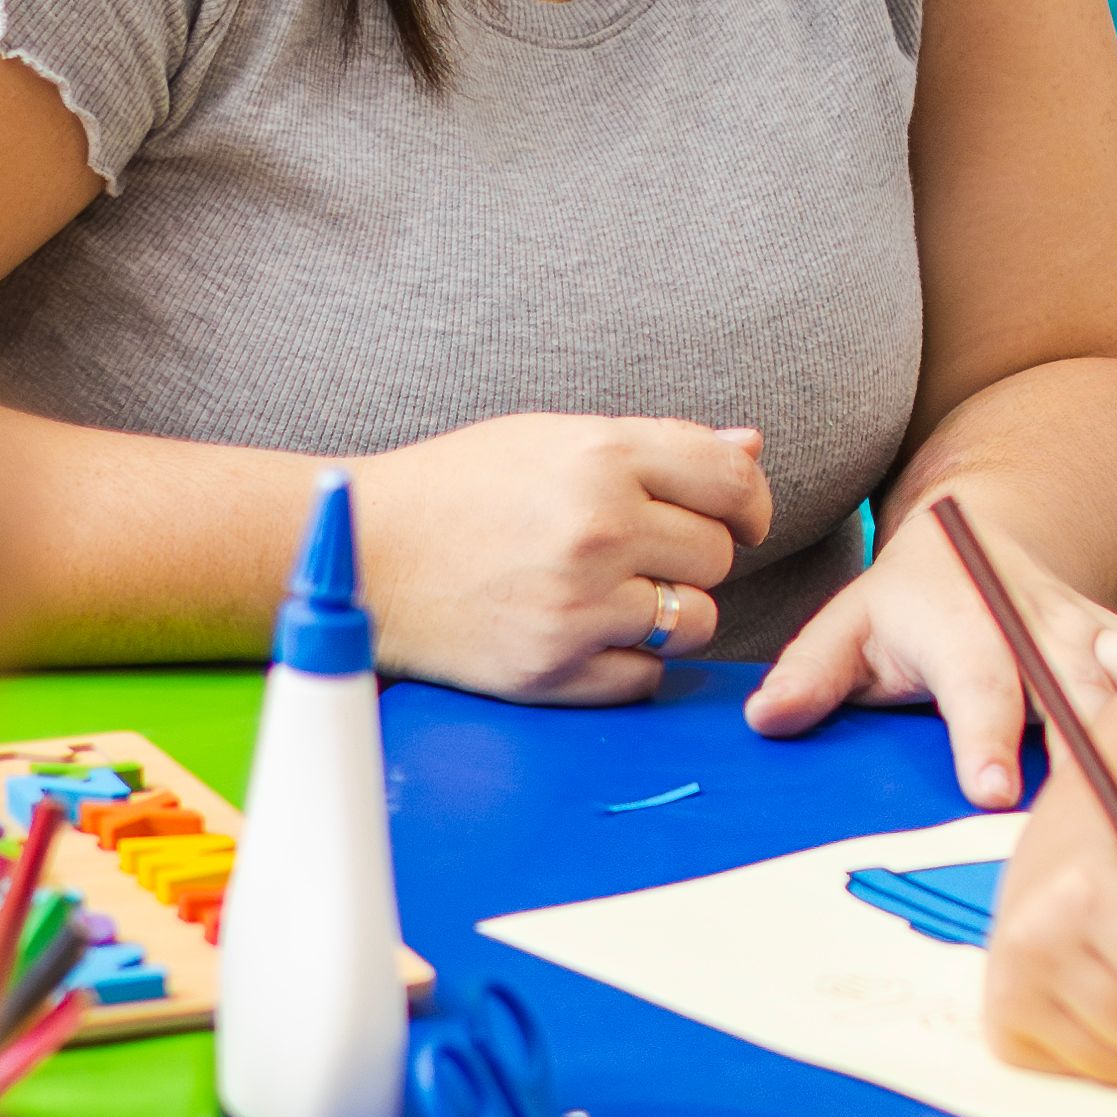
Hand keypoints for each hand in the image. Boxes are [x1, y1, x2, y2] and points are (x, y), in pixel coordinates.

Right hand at [346, 416, 776, 702]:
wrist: (363, 555)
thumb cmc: (456, 490)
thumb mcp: (550, 439)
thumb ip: (656, 446)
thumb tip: (752, 449)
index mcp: (601, 456)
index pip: (733, 481)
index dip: (750, 503)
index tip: (740, 519)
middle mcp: (599, 528)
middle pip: (718, 556)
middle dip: (692, 557)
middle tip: (636, 554)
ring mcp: (579, 604)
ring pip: (695, 621)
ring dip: (669, 614)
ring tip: (610, 595)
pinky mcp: (556, 669)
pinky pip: (646, 676)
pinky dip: (627, 662)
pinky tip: (582, 634)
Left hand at [746, 497, 1116, 807]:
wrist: (988, 535)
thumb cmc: (910, 602)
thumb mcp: (849, 623)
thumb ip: (811, 673)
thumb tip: (769, 719)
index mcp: (965, 623)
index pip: (980, 686)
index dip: (989, 740)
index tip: (996, 795)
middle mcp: (1040, 627)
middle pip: (1074, 693)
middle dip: (1085, 756)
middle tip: (1092, 827)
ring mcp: (1097, 636)